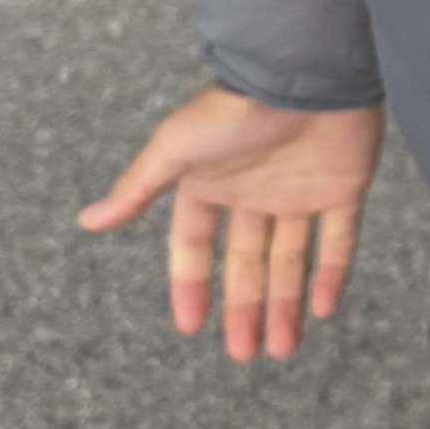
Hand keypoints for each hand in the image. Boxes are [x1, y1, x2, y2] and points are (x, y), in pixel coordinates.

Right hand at [78, 85, 385, 361]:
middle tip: (243, 354)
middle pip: (246, 262)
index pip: (195, 245)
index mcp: (211, 183)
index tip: (191, 325)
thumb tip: (86, 222)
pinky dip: (332, 274)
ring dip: (287, 304)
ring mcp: (299, 190)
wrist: (304, 74)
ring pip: (291, 259)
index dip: (192, 284)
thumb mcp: (176, 149)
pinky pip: (339, 239)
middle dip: (244, 308)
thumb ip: (138, 189)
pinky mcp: (342, 186)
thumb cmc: (234, 108)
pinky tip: (322, 310)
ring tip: (281, 349)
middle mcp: (253, 191)